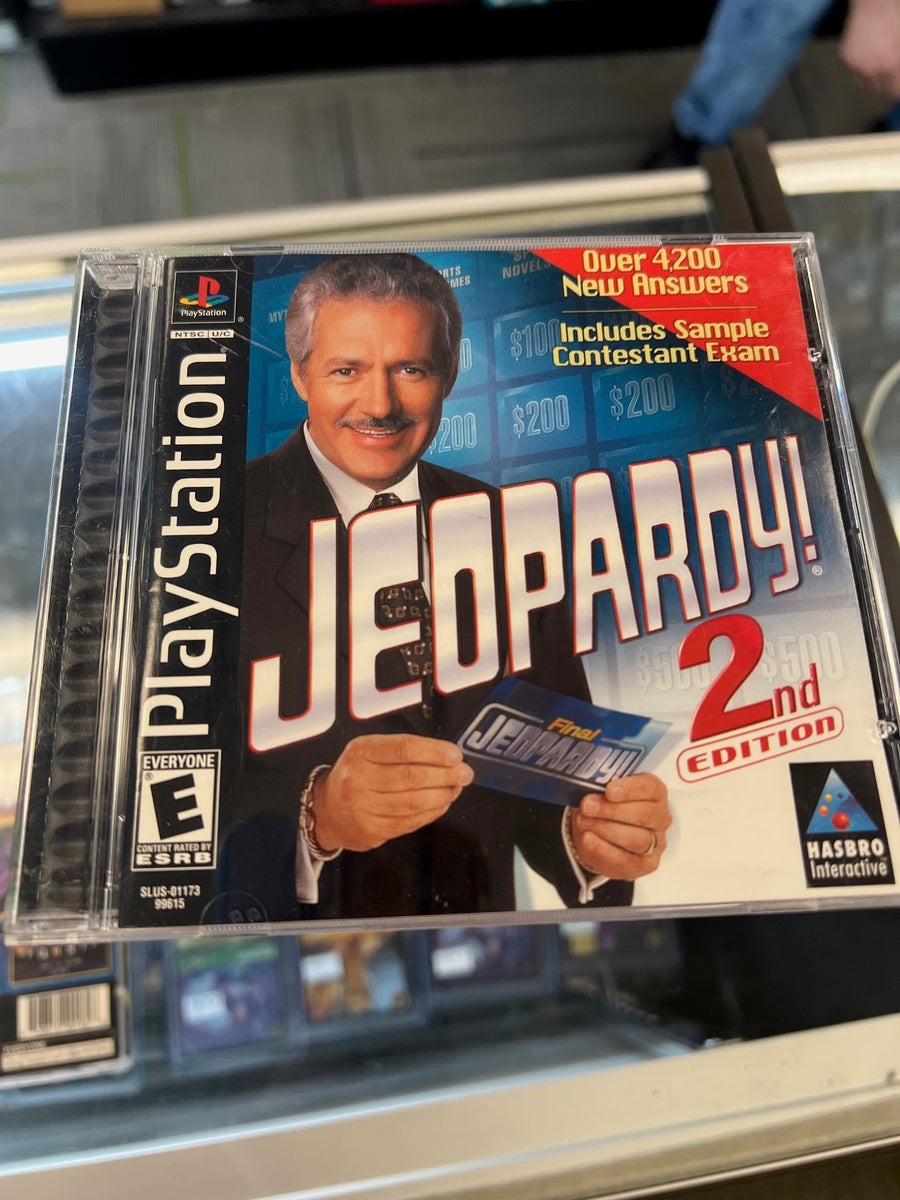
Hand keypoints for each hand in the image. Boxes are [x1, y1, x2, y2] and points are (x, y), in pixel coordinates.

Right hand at [312, 733, 472, 852]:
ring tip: (456, 788)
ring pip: (414, 802)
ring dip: (443, 795)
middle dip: (446, 775)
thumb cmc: (357, 775)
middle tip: (464, 773)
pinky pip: (410, 822)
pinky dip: (432, 813)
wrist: (328, 810)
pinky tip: (442, 804)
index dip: (435, 752)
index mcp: (360, 751)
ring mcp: (362, 807)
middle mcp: (357, 778)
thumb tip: (448, 758)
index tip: (456, 755)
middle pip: (412, 776)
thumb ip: (404, 751)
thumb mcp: (370, 751)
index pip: (404, 748)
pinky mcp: (371, 830)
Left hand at [569, 773, 670, 879]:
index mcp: (655, 793)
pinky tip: (588, 839)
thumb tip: (589, 791)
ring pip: (638, 839)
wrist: (600, 835)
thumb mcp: (603, 791)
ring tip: (584, 822)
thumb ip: (601, 788)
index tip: (609, 790)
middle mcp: (660, 818)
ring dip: (607, 830)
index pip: (650, 788)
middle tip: (587, 806)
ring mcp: (656, 843)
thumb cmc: (606, 806)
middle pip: (644, 814)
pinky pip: (627, 860)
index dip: (630, 789)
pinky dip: (603, 850)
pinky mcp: (646, 865)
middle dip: (612, 810)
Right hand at [840, 0, 899, 98]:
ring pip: (863, 84)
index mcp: (891, 65)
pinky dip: (860, 67)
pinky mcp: (845, 58)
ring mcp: (856, 65)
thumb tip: (897, 79)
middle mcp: (872, 69)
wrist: (875, 2)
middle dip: (884, 87)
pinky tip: (867, 53)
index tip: (896, 89)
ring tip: (877, 65)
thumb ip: (898, 66)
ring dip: (871, 79)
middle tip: (888, 78)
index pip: (894, 93)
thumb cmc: (893, 16)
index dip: (896, 92)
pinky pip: (853, 71)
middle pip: (877, 91)